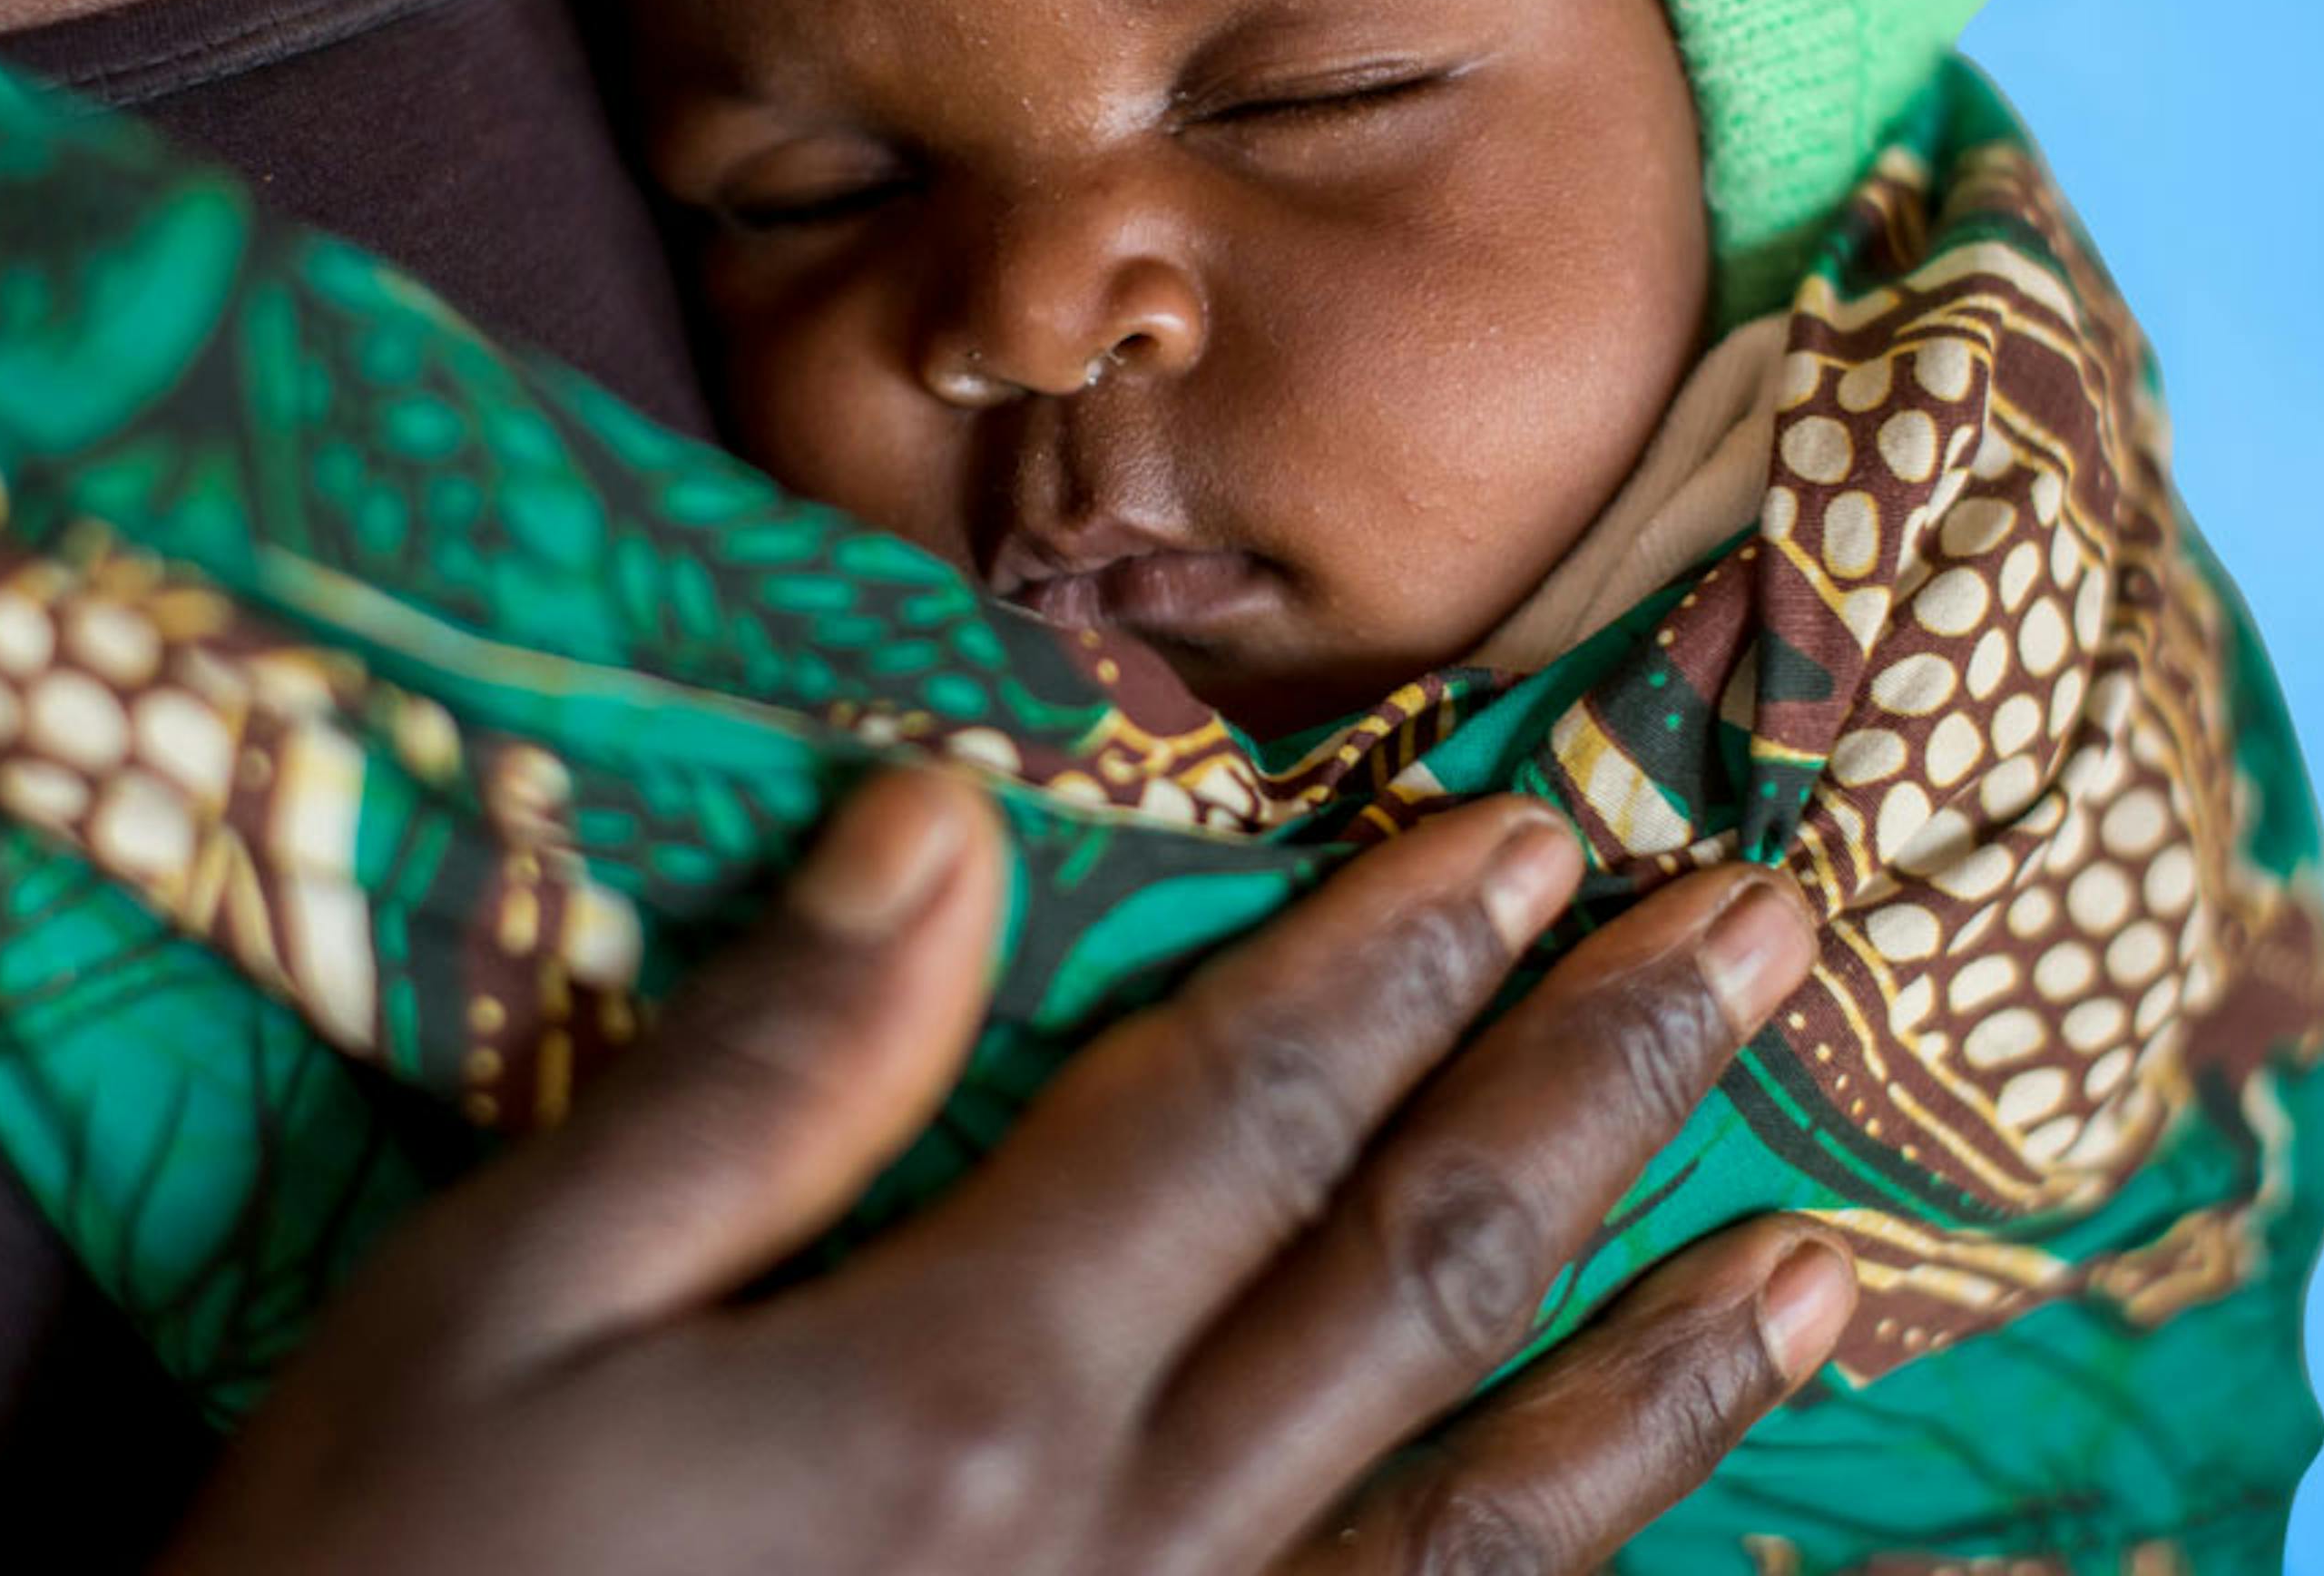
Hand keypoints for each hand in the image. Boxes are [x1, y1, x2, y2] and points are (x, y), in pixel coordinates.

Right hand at [163, 771, 1846, 1574]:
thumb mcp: (495, 1312)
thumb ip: (755, 1073)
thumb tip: (943, 821)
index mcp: (964, 1389)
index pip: (1242, 1108)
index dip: (1398, 953)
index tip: (1542, 827)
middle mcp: (1126, 1553)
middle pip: (1413, 1279)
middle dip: (1599, 1094)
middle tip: (1765, 948)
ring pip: (1481, 1524)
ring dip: (1665, 1382)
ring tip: (1828, 1270)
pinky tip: (1636, 1553)